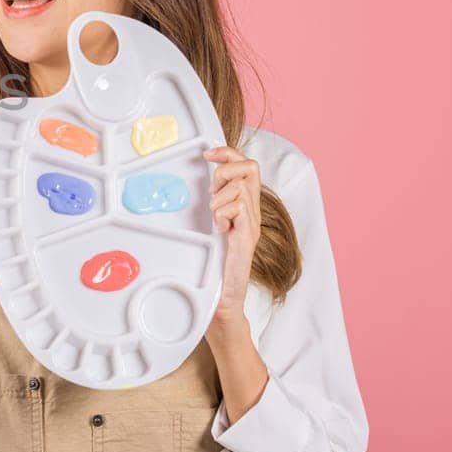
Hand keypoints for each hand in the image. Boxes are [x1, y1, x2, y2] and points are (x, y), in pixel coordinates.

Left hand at [203, 144, 261, 331]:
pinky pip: (237, 208)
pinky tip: (220, 231)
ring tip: (215, 221)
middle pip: (250, 167)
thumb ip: (212, 206)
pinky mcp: (247, 237)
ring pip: (239, 188)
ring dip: (219, 201)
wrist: (222, 299)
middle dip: (226, 171)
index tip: (208, 154)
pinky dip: (222, 215)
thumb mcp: (212, 227)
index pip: (247, 165)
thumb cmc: (215, 266)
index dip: (229, 152)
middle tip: (212, 192)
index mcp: (245, 207)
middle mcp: (252, 212)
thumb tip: (199, 186)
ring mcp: (251, 224)